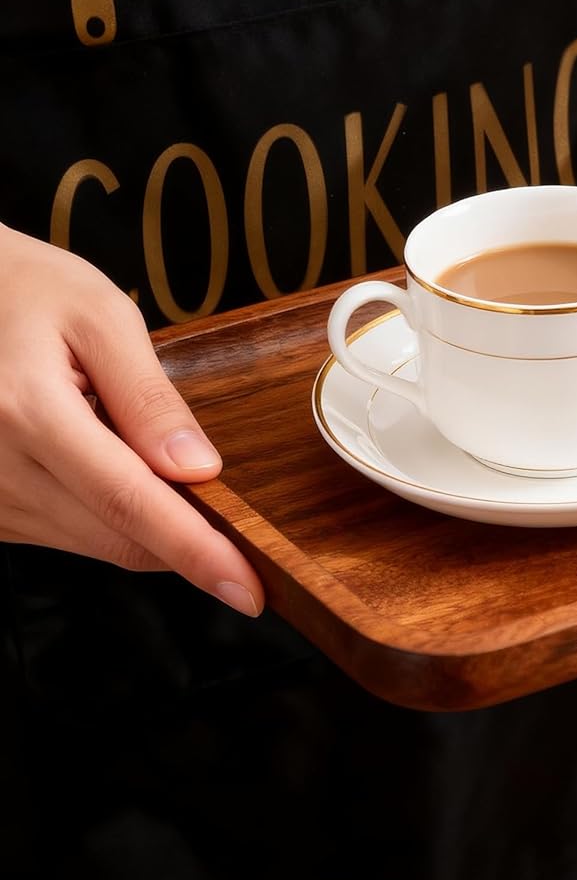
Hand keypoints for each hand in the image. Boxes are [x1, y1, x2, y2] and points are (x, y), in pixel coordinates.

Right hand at [0, 224, 262, 615]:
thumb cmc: (24, 290)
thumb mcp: (100, 318)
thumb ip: (150, 398)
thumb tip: (198, 470)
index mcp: (28, 412)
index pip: (130, 503)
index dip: (196, 551)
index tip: (248, 588)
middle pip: (118, 536)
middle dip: (188, 541)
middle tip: (241, 528)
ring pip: (96, 541)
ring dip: (148, 521)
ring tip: (140, 446)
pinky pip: (68, 529)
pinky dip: (110, 511)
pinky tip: (106, 457)